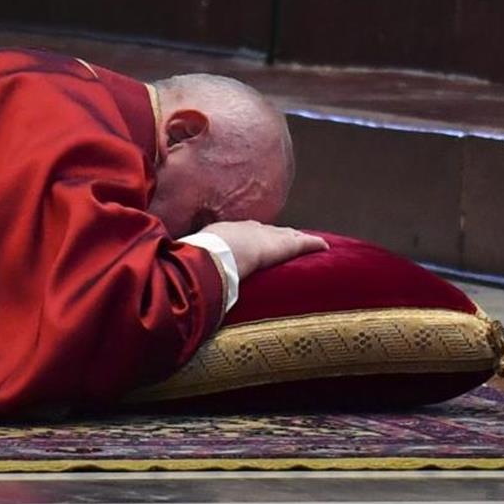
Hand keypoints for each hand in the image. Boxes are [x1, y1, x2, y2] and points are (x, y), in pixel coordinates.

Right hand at [200, 221, 328, 279]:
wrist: (218, 252)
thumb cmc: (201, 258)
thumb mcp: (193, 258)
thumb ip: (193, 264)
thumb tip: (180, 275)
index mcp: (228, 231)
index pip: (245, 233)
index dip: (254, 236)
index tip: (257, 240)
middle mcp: (250, 229)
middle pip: (268, 231)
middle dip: (277, 234)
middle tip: (285, 237)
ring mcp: (268, 236)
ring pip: (287, 235)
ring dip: (295, 238)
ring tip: (303, 241)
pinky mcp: (284, 246)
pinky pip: (304, 244)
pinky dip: (313, 244)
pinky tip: (324, 246)